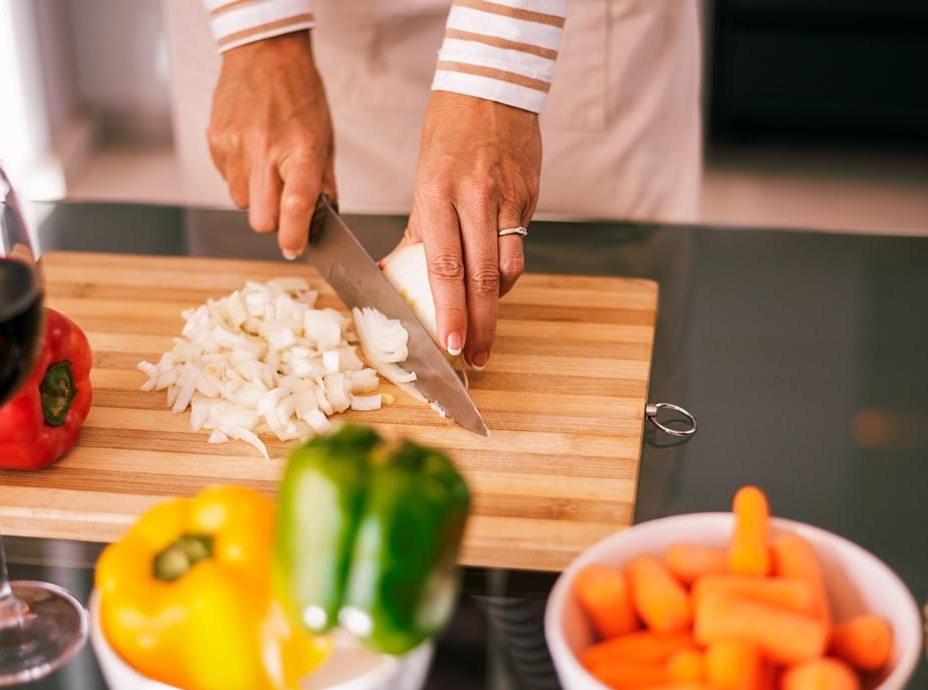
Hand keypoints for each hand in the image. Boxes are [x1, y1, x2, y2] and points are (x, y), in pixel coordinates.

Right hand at [207, 32, 334, 257]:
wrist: (265, 55)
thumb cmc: (300, 96)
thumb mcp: (324, 140)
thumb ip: (324, 183)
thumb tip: (323, 220)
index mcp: (300, 151)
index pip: (296, 205)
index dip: (294, 235)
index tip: (294, 249)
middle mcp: (265, 151)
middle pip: (261, 219)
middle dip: (273, 223)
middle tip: (283, 210)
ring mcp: (235, 147)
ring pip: (241, 202)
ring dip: (255, 198)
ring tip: (266, 169)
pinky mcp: (216, 142)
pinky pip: (226, 179)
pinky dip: (240, 176)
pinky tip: (251, 152)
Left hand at [389, 93, 540, 367]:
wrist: (491, 92)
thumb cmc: (449, 136)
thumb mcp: (424, 182)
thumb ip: (421, 232)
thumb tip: (397, 275)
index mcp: (437, 195)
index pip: (445, 268)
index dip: (449, 312)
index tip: (450, 344)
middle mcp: (474, 200)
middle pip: (480, 280)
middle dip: (479, 327)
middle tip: (476, 359)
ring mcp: (507, 200)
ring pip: (508, 269)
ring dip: (496, 306)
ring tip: (485, 331)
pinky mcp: (529, 199)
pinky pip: (519, 248)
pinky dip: (507, 274)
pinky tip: (497, 287)